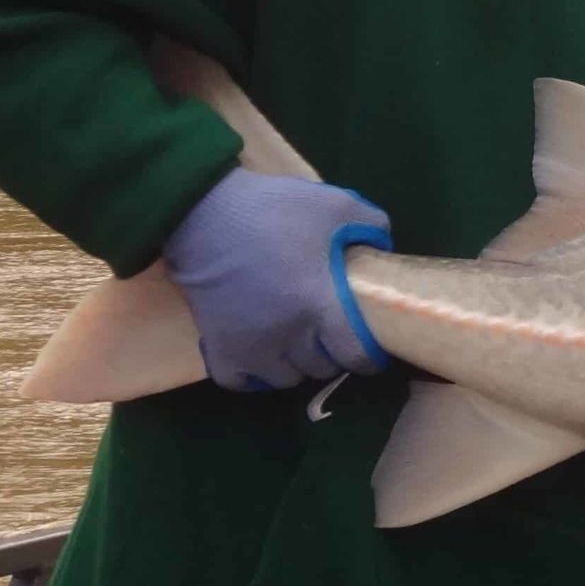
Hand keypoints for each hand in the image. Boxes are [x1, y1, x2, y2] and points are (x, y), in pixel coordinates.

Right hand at [163, 168, 394, 391]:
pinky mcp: (217, 346)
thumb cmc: (274, 209)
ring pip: (285, 378)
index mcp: (320, 304)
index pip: (356, 356)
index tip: (371, 349)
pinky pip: (240, 380)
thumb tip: (382, 248)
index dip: (369, 357)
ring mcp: (250, 345)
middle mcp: (287, 334)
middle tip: (331, 335)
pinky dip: (253, 375)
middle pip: (322, 368)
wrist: (202, 213)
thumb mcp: (337, 205)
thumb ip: (372, 226)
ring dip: (296, 365)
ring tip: (298, 343)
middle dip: (332, 354)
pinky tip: (262, 355)